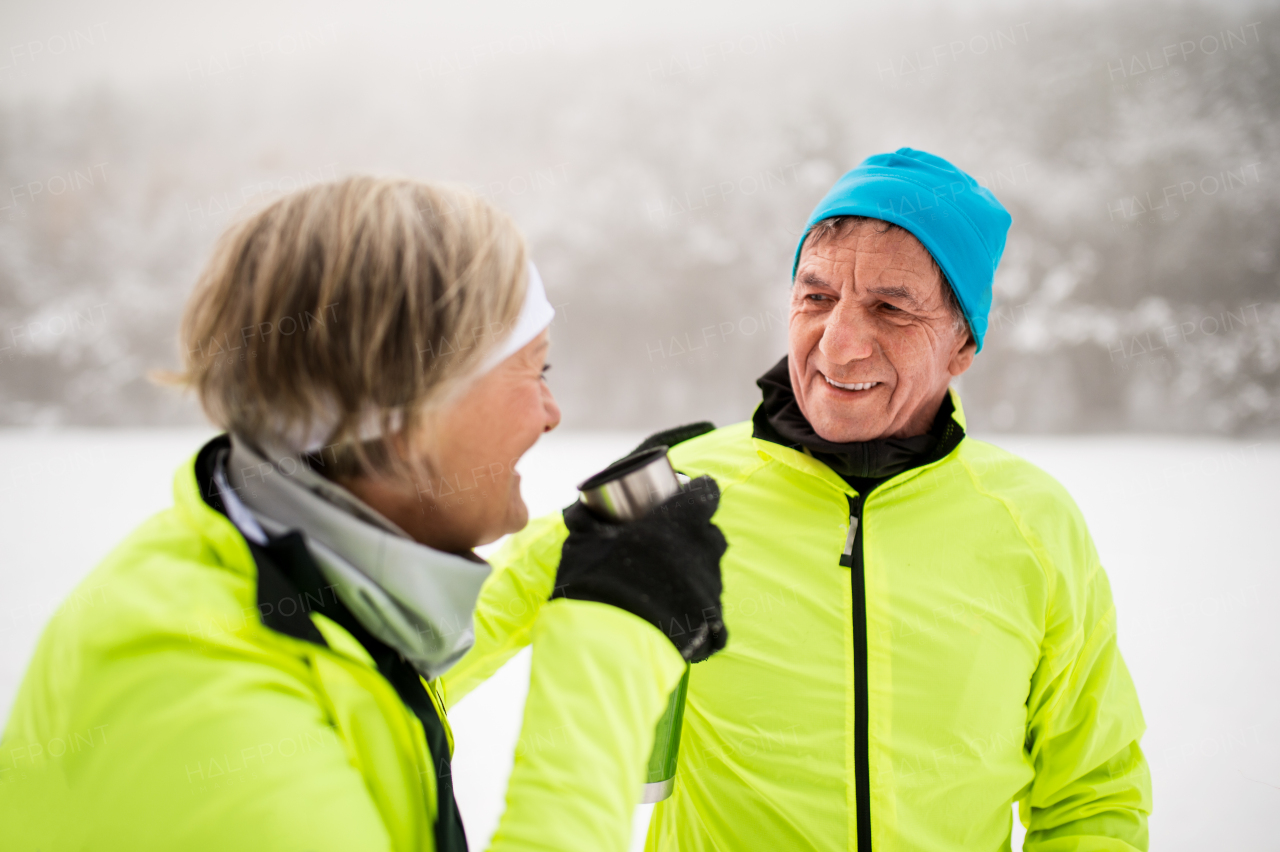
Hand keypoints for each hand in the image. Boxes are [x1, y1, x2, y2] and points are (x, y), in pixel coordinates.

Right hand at [553, 476, 727, 662]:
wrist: (610, 644)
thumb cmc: (598, 581)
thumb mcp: (584, 542)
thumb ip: (587, 521)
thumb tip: (581, 507)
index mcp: (683, 521)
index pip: (706, 493)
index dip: (694, 495)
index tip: (680, 500)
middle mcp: (706, 550)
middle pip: (710, 535)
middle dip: (694, 535)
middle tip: (666, 544)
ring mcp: (712, 587)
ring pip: (708, 571)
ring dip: (692, 572)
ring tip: (662, 584)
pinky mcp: (713, 621)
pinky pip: (708, 608)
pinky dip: (693, 608)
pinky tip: (670, 614)